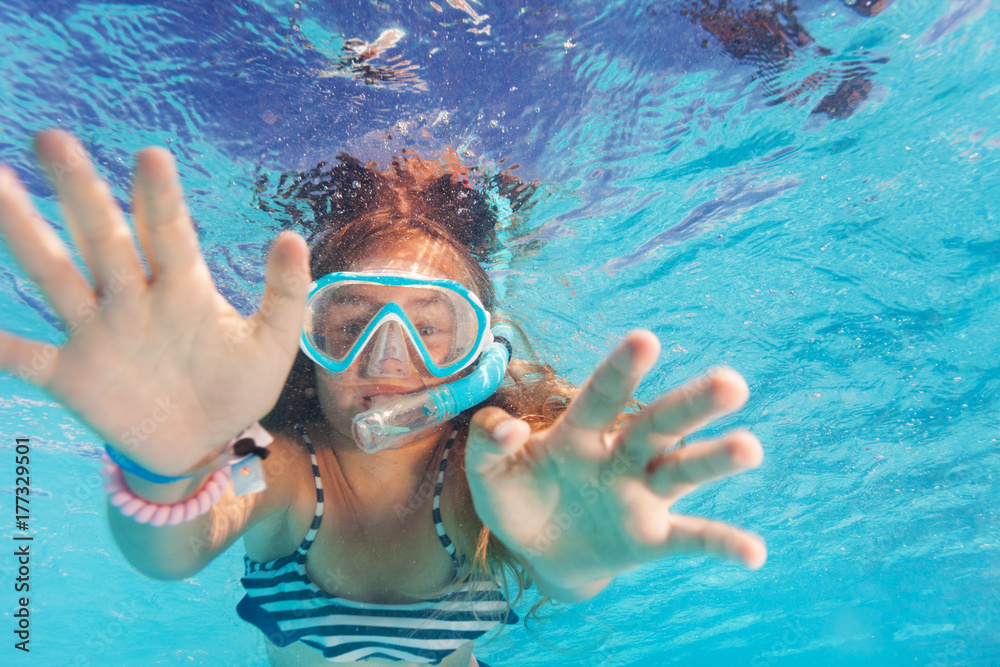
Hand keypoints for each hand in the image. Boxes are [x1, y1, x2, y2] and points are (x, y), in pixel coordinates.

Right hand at [0, 131, 309, 474]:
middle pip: (103, 238)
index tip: (152, 155)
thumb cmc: (238, 386)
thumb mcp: (272, 343)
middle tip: (53, 139)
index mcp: (182, 288)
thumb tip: (292, 236)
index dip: (159, 198)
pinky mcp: (72, 376)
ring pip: (56, 277)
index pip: (168, 234)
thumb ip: (284, 293)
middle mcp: (133, 300)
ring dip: (25, 235)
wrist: (205, 445)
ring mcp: (98, 334)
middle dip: (80, 191)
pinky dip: (2, 345)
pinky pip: (28, 357)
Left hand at [465, 330, 764, 597]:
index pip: (603, 396)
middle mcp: (620, 456)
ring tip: (749, 448)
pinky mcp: (652, 538)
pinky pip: (691, 539)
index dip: (621, 370)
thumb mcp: (489, 473)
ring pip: (682, 470)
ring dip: (714, 460)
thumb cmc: (517, 498)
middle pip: (659, 424)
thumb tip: (507, 427)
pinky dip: (721, 544)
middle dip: (692, 404)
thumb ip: (489, 442)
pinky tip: (755, 553)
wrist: (539, 553)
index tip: (646, 339)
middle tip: (731, 382)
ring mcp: (641, 495)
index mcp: (580, 433)